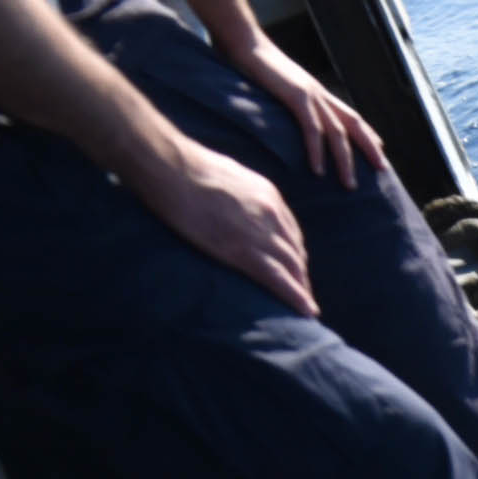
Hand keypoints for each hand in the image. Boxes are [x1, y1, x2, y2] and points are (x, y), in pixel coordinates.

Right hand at [122, 133, 312, 315]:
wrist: (170, 166)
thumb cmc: (185, 168)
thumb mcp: (227, 176)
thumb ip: (240, 193)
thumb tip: (233, 204)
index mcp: (267, 194)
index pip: (290, 231)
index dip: (295, 253)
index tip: (297, 269)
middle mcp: (271, 213)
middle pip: (296, 252)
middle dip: (301, 275)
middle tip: (305, 294)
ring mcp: (260, 231)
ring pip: (292, 267)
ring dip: (302, 289)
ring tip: (306, 309)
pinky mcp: (244, 249)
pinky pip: (278, 278)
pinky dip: (296, 297)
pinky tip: (307, 312)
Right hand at [231, 29, 382, 184]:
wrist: (244, 44)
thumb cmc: (258, 70)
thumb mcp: (283, 90)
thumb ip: (295, 106)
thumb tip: (296, 124)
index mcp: (319, 94)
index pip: (351, 117)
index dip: (367, 135)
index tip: (380, 153)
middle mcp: (320, 95)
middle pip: (354, 125)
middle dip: (369, 148)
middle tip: (382, 171)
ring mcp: (310, 95)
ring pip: (337, 132)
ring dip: (345, 161)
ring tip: (349, 185)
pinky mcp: (296, 96)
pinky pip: (311, 128)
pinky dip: (316, 150)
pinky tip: (318, 170)